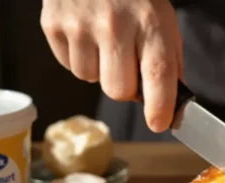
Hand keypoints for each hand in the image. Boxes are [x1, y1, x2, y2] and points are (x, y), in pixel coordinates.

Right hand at [41, 0, 182, 131]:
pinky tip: (86, 34)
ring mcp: (80, 25)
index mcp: (149, 22)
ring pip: (91, 80)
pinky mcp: (53, 24)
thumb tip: (171, 104)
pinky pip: (69, 65)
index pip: (157, 75)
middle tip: (126, 64)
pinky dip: (80, 56)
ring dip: (99, 69)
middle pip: (119, 90)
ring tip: (104, 41)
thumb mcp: (161, 18)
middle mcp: (114, 24)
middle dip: (125, 87)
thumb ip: (168, 61)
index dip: (160, 107)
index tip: (159, 123)